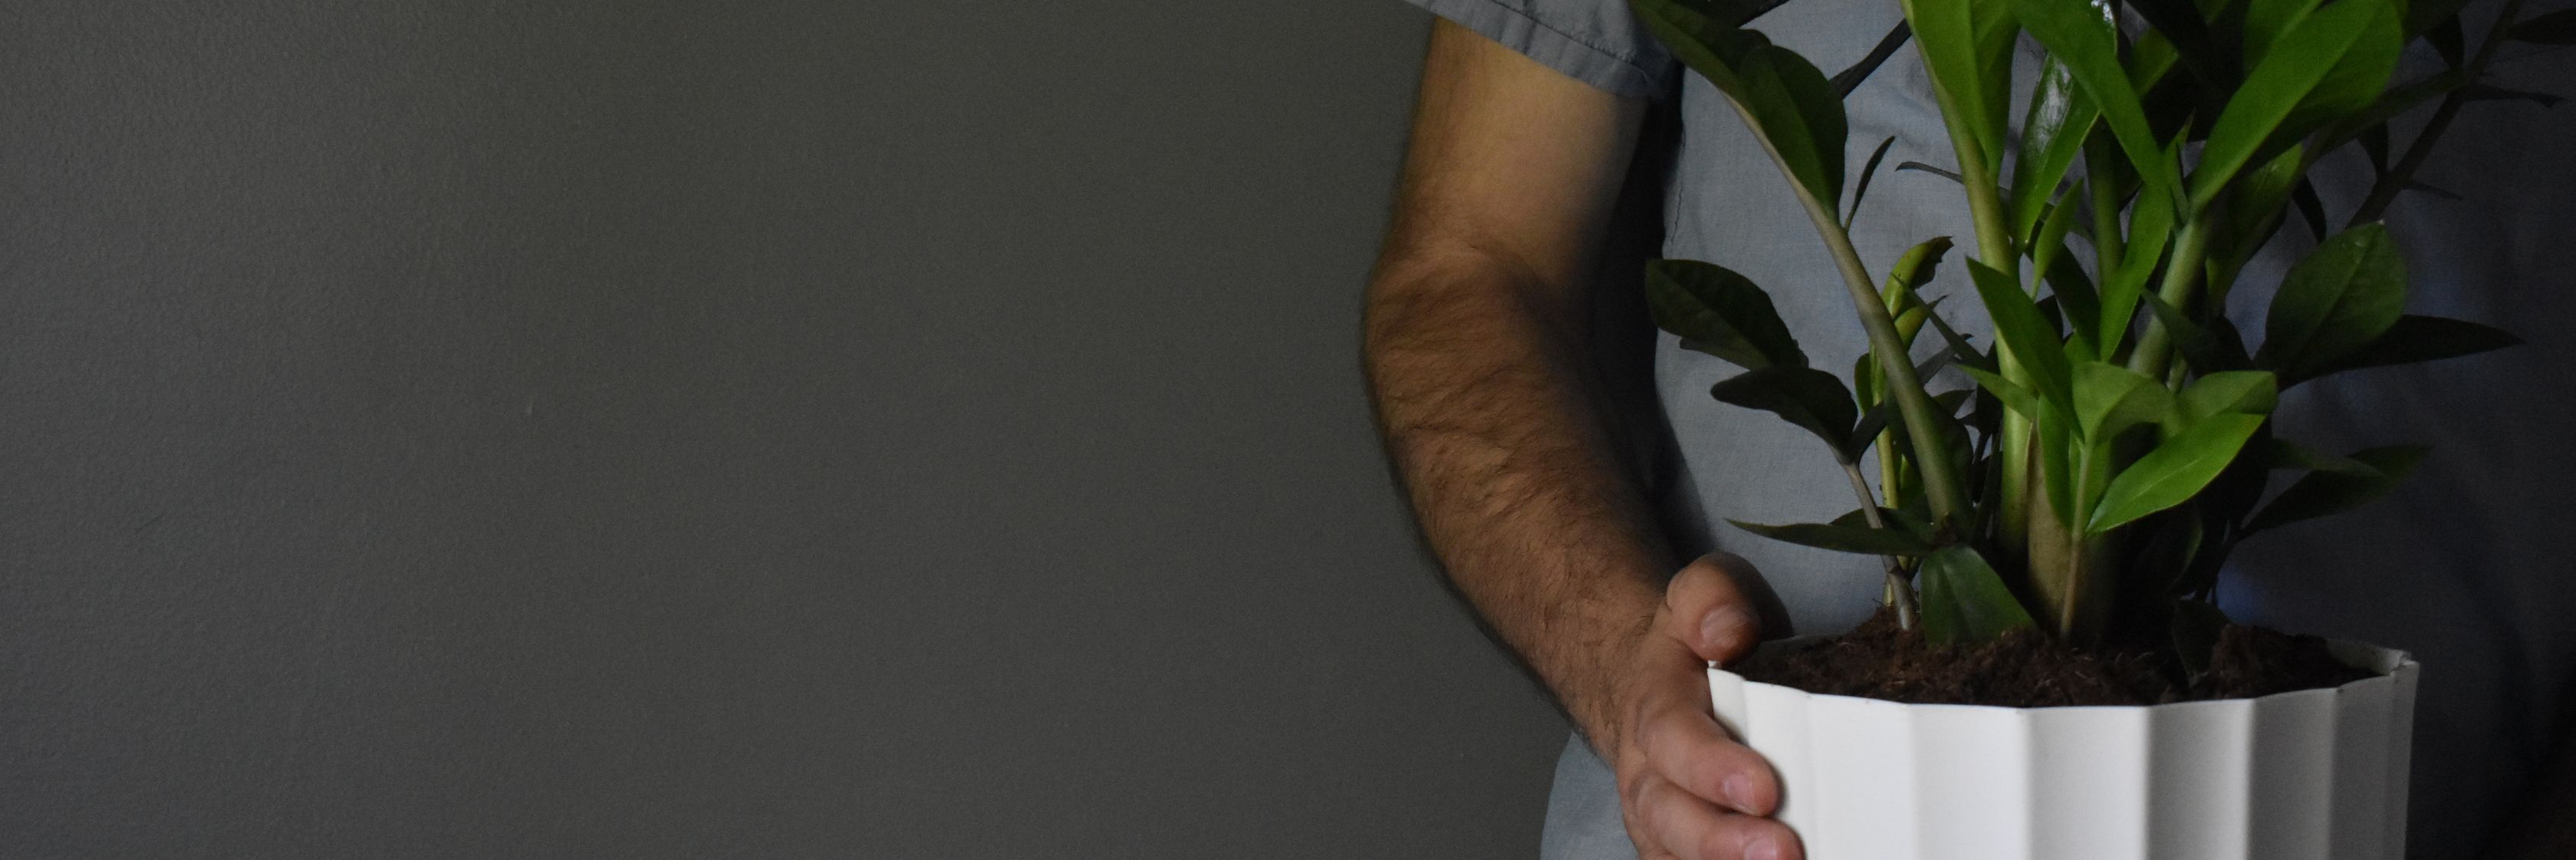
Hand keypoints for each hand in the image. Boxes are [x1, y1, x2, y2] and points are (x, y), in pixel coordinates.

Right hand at [1608, 554, 1799, 859]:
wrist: (1649, 684)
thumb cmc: (1692, 646)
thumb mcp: (1700, 594)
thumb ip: (1709, 598)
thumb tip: (1728, 633)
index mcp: (1655, 707)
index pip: (1672, 738)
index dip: (1711, 767)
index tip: (1762, 788)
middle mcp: (1648, 771)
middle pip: (1669, 814)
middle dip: (1722, 840)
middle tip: (1782, 851)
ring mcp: (1661, 816)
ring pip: (1674, 853)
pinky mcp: (1681, 845)